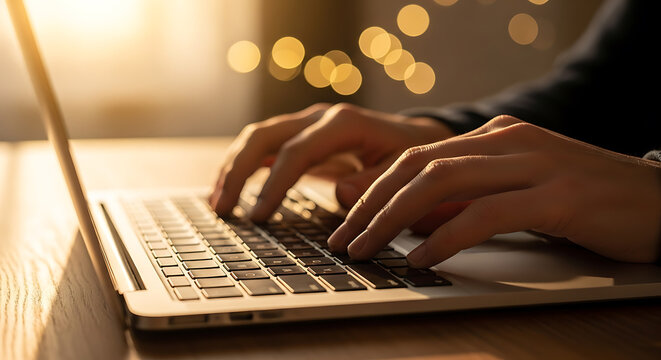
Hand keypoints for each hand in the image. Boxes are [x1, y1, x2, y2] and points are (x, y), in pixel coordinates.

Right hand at [209, 103, 455, 221]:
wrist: (415, 136)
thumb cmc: (409, 156)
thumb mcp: (402, 171)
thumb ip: (372, 183)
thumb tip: (339, 195)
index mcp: (343, 123)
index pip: (296, 151)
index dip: (274, 184)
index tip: (259, 216)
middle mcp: (319, 117)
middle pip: (264, 135)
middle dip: (238, 172)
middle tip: (223, 209)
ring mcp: (307, 124)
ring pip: (257, 137)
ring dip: (233, 168)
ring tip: (218, 204)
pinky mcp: (301, 136)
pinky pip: (264, 147)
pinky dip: (243, 167)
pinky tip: (230, 191)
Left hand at [328, 115, 660, 265]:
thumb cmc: (585, 202)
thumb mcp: (515, 194)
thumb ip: (466, 201)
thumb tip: (408, 221)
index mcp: (497, 136)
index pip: (417, 156)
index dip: (375, 188)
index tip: (346, 218)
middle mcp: (510, 140)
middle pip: (418, 165)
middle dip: (371, 203)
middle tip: (343, 238)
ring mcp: (535, 163)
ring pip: (442, 182)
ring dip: (393, 219)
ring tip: (366, 248)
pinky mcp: (558, 196)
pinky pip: (485, 213)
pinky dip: (445, 235)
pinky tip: (420, 256)